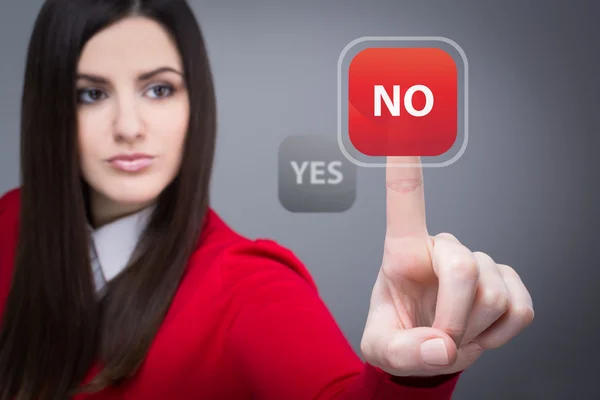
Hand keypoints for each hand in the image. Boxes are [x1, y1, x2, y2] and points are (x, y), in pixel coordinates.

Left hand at [360, 156, 533, 376]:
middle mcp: (442, 247)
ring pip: (492, 294)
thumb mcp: (382, 351)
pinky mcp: (509, 280)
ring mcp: (479, 261)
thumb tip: (442, 346)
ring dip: (473, 330)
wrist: (429, 351)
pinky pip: (520, 309)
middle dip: (454, 317)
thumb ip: (403, 353)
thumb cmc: (398, 335)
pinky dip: (499, 335)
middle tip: (440, 340)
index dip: (405, 161)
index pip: (404, 198)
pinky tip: (480, 330)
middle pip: (463, 268)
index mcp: (403, 251)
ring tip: (454, 333)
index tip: (404, 118)